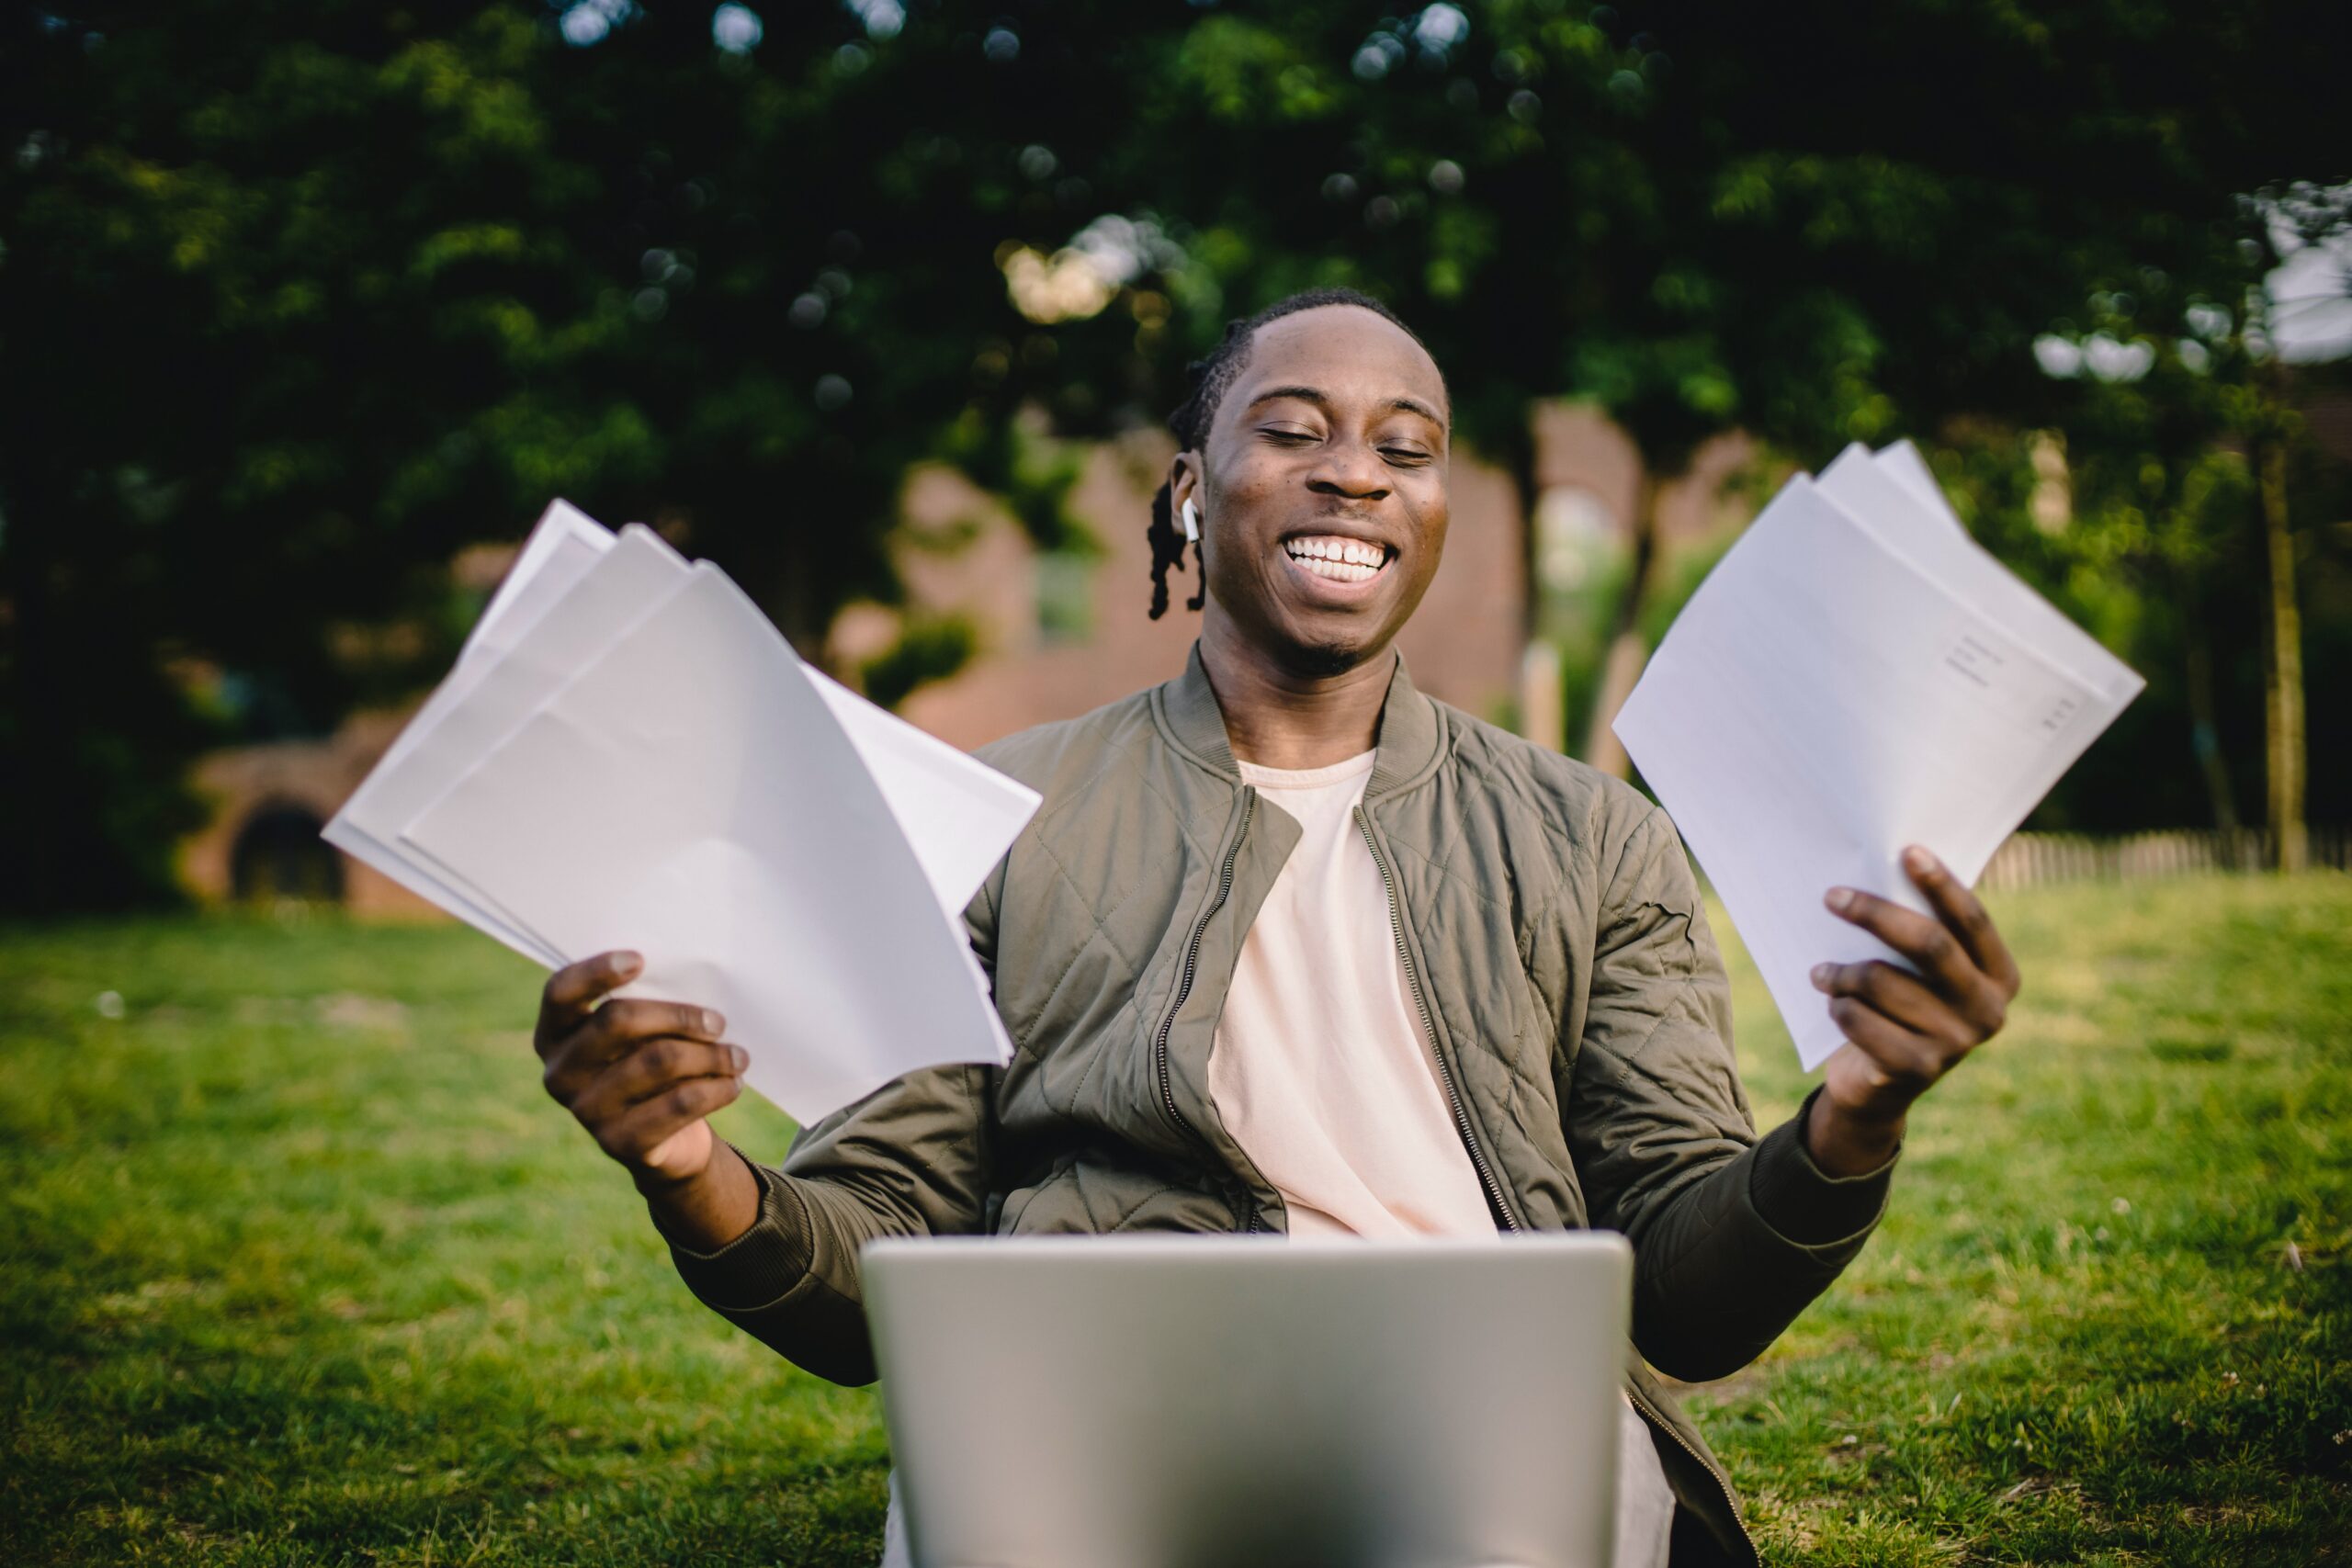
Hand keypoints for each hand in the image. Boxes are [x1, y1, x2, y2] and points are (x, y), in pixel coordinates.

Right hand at [534, 950, 746, 1185]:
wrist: (663, 1141)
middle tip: (718, 1022)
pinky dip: (716, 1089)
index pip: (560, 992)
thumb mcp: (641, 1034)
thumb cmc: (651, 1064)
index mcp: (554, 1035)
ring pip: (658, 1061)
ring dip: (711, 1055)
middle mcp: (560, 1073)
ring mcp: (586, 1111)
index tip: (640, 960)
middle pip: (618, 1020)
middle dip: (679, 1016)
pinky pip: (679, 1103)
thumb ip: (645, 1006)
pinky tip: (734, 1084)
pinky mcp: (618, 1143)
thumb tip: (692, 980)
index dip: (596, 972)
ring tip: (738, 1056)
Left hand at [1804, 845, 2021, 1174]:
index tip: (1907, 851)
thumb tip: (1886, 863)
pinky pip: (1860, 1019)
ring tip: (1821, 973)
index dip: (1941, 884)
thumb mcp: (1920, 972)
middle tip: (1832, 897)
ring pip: (1882, 981)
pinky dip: (1838, 1007)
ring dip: (1840, 972)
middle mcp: (1989, 1011)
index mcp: (2001, 976)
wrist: (1879, 1086)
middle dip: (1875, 914)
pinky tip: (1835, 1006)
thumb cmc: (1900, 1007)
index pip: (1973, 920)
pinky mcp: (1917, 1070)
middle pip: (1930, 945)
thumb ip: (1922, 931)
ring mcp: (1957, 1044)